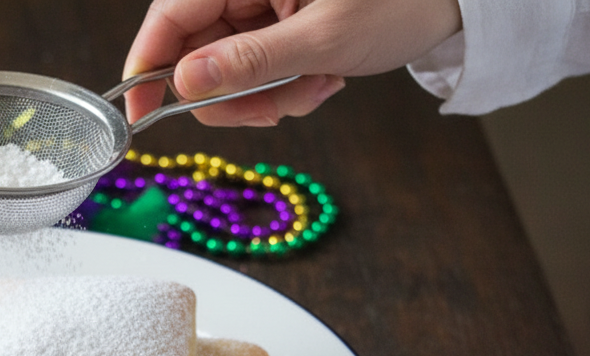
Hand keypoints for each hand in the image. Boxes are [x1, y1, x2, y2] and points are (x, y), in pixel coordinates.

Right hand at [124, 0, 462, 125]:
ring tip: (313, 88)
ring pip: (226, 71)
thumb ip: (250, 62)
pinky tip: (321, 79)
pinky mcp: (276, 27)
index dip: (150, 63)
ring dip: (266, 96)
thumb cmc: (399, 1)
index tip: (139, 109)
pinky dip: (283, 89)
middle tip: (269, 111)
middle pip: (196, 51)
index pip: (171, 14)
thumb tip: (187, 81)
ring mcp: (260, 7)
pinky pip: (254, 73)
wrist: (449, 4)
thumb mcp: (323, 38)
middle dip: (230, 94)